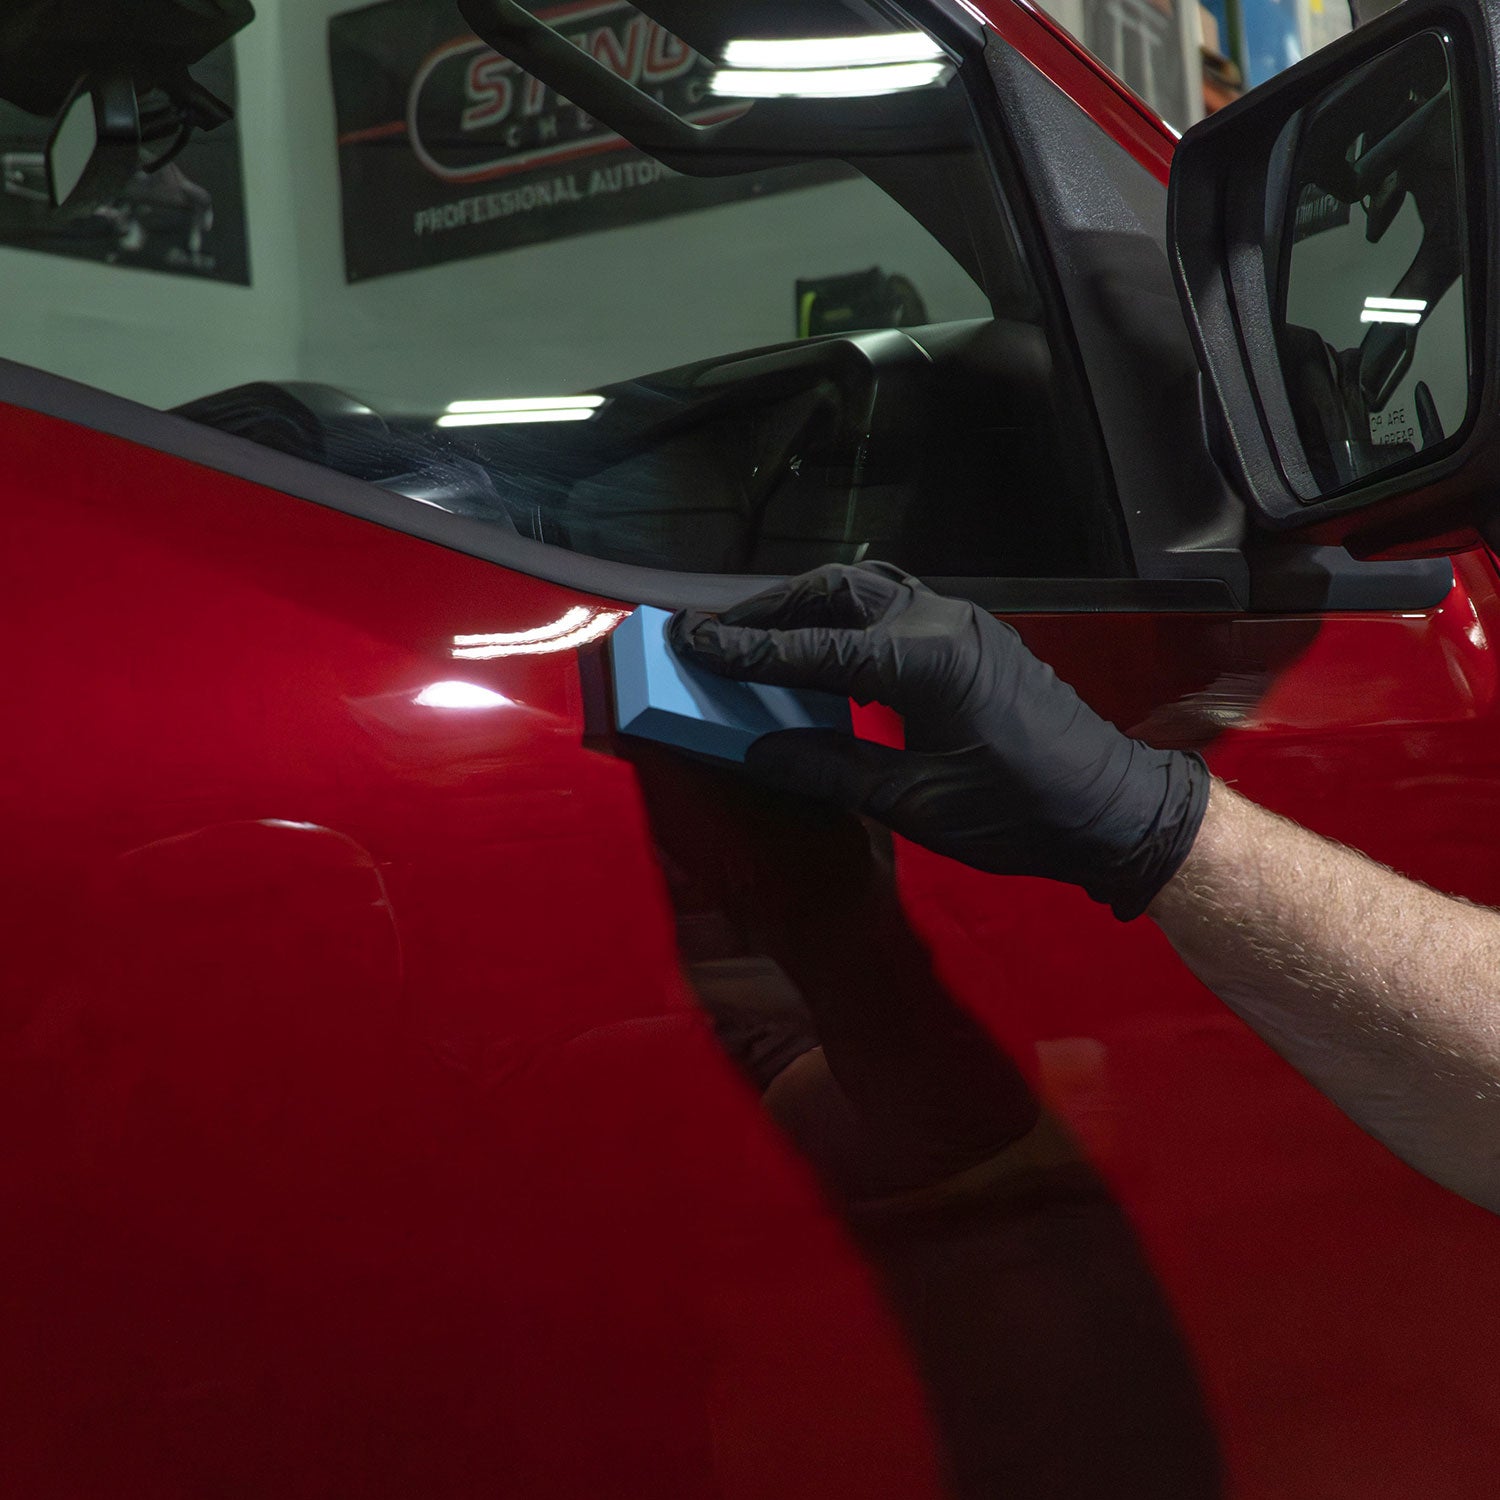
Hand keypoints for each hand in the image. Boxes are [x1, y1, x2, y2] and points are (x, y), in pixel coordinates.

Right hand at [669, 562, 1208, 919]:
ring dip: (809, 607)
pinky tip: (824, 649)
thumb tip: (759, 753)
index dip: (743, 649)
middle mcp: (941, 623)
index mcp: (923, 662)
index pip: (812, 648)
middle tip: (714, 635)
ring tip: (760, 636)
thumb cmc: (1020, 813)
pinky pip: (895, 606)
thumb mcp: (916, 804)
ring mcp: (962, 623)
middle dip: (769, 610)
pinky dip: (847, 619)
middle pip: (835, 593)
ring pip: (866, 590)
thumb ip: (832, 770)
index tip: (688, 640)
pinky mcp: (974, 636)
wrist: (1112, 806)